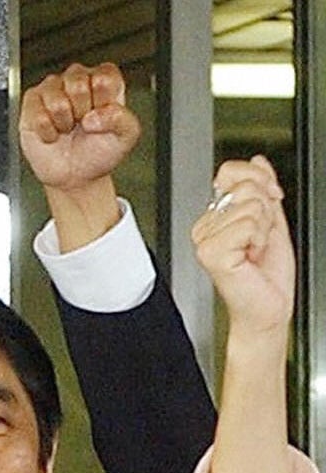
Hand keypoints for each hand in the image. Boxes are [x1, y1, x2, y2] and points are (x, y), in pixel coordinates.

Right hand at [20, 63, 138, 194]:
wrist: (75, 175)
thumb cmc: (99, 151)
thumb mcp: (126, 136)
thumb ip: (122, 118)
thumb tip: (94, 116)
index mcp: (104, 79)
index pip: (103, 77)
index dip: (102, 101)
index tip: (101, 116)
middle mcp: (77, 78)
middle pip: (77, 84)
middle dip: (81, 112)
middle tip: (82, 124)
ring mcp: (52, 88)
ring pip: (56, 100)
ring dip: (63, 122)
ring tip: (67, 127)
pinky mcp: (31, 102)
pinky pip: (37, 115)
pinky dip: (46, 132)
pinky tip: (53, 133)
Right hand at [193, 156, 293, 340]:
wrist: (268, 306)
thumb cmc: (267, 273)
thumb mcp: (271, 219)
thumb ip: (263, 187)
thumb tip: (257, 160)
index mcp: (216, 216)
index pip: (231, 172)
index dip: (260, 182)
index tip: (269, 205)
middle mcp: (206, 227)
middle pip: (244, 187)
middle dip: (265, 211)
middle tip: (259, 238)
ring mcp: (205, 240)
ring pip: (249, 206)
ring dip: (263, 229)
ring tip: (255, 249)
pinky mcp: (210, 253)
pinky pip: (247, 225)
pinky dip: (258, 240)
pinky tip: (250, 256)